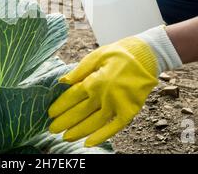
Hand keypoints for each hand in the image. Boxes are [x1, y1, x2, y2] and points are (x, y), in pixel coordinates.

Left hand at [48, 26, 181, 146]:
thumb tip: (62, 81)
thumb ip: (79, 70)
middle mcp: (103, 95)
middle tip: (52, 129)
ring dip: (78, 131)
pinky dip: (101, 136)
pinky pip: (113, 127)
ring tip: (66, 137)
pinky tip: (88, 143)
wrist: (146, 55)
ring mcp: (117, 104)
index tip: (50, 113)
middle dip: (64, 122)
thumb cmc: (119, 54)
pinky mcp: (129, 111)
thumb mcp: (96, 56)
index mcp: (94, 80)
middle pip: (80, 112)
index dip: (60, 106)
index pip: (72, 97)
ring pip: (94, 123)